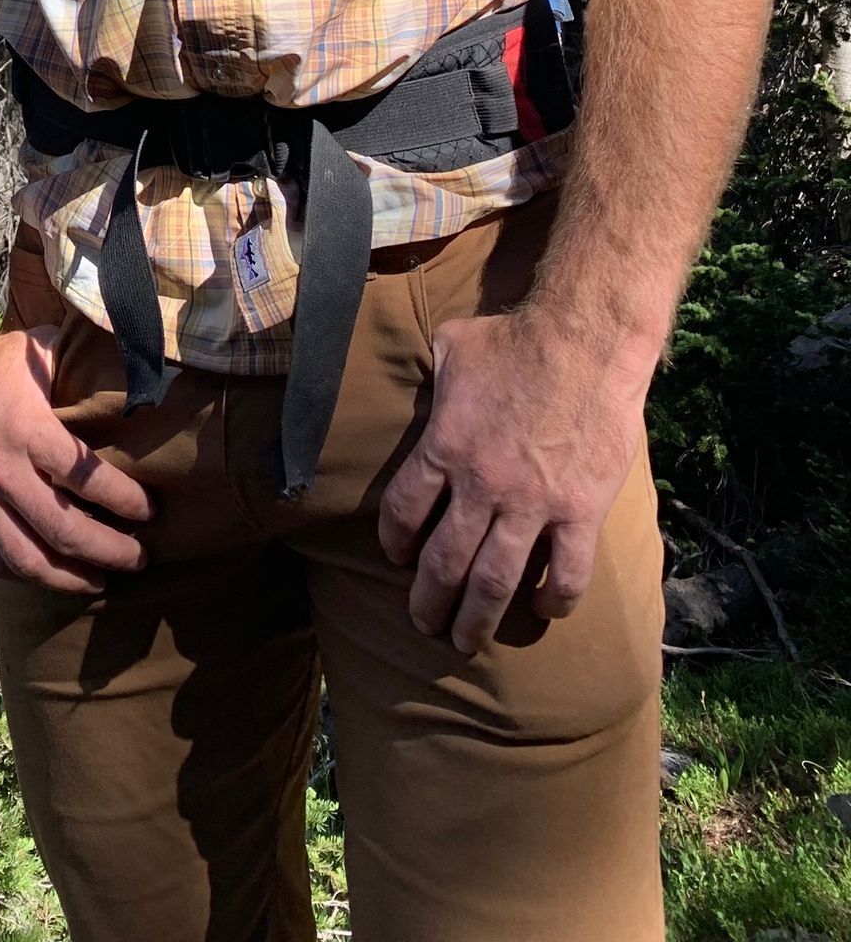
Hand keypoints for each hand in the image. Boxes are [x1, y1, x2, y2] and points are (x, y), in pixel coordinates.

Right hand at [0, 318, 153, 593]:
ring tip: (100, 581)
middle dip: (108, 551)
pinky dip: (22, 574)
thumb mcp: (40, 348)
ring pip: (26, 558)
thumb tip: (136, 365)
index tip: (149, 511)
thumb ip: (83, 363)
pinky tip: (49, 574)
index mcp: (27, 428)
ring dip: (69, 578)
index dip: (124, 500)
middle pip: (62, 529)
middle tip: (138, 558)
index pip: (85, 477)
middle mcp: (1, 469)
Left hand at [377, 308, 649, 656]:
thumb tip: (419, 377)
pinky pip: (566, 575)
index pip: (402, 510)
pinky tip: (544, 609)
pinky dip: (554, 601)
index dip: (394, 541)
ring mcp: (531, 504)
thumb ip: (433, 376)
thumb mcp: (454, 347)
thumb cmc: (516, 339)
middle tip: (424, 624)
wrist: (586, 341)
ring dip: (477, 620)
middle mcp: (480, 485)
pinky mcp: (579, 513)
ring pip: (495, 582)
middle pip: (444, 562)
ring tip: (465, 642)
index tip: (395, 557)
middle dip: (429, 601)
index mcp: (444, 447)